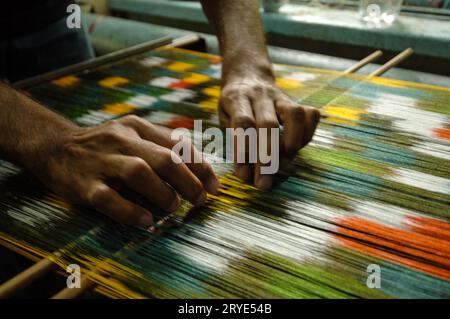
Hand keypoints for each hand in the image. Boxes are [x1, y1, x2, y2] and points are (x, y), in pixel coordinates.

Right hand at [28, 115, 218, 229]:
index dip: (201, 167)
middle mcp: (121, 140)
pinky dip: (131, 212)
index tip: (214, 187)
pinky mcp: (84, 184)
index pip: (178, 145)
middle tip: (199, 200)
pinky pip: (109, 199)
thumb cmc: (105, 145)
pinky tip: (146, 220)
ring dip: (163, 194)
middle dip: (189, 182)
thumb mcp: (133, 134)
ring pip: (139, 174)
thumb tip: (199, 167)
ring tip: (174, 207)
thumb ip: (163, 144)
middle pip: (164, 159)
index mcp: (137, 127)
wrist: (54, 147)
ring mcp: (101, 161)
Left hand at [219, 74, 319, 188]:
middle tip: (264, 183)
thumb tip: (246, 174)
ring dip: (292, 144)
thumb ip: (235, 140)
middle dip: (267, 157)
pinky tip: (296, 149)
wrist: (247, 75)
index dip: (244, 151)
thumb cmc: (233, 106)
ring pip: (295, 115)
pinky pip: (310, 114)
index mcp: (237, 98)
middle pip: (268, 125)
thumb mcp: (223, 117)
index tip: (244, 175)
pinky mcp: (296, 101)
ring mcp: (280, 97)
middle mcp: (260, 95)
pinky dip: (307, 134)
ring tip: (284, 164)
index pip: (243, 124)